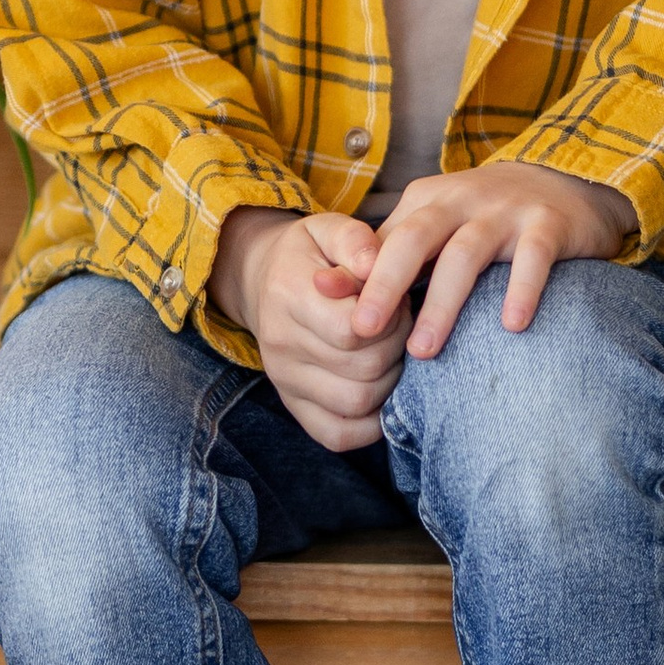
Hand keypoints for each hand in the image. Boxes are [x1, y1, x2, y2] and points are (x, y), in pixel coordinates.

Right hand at [211, 206, 406, 452]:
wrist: (264, 281)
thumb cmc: (310, 254)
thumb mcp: (329, 228)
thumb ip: (356, 241)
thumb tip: (376, 267)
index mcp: (287, 293)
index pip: (353, 328)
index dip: (391, 319)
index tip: (396, 302)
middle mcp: (279, 343)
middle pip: (362, 368)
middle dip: (397, 346)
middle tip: (399, 325)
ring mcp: (284, 380)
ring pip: (355, 404)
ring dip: (390, 381)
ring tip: (390, 352)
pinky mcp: (293, 405)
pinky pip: (338, 436)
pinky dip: (370, 425)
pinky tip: (381, 391)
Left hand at [349, 161, 632, 361]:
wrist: (564, 182)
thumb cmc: (484, 219)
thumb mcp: (432, 228)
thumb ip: (382, 258)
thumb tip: (321, 289)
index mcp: (426, 202)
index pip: (383, 241)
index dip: (356, 278)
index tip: (330, 318)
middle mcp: (461, 200)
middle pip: (415, 239)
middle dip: (385, 284)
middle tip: (362, 331)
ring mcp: (505, 211)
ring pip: (466, 253)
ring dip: (443, 302)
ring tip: (424, 351)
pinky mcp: (548, 225)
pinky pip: (532, 257)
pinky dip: (521, 289)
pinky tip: (511, 325)